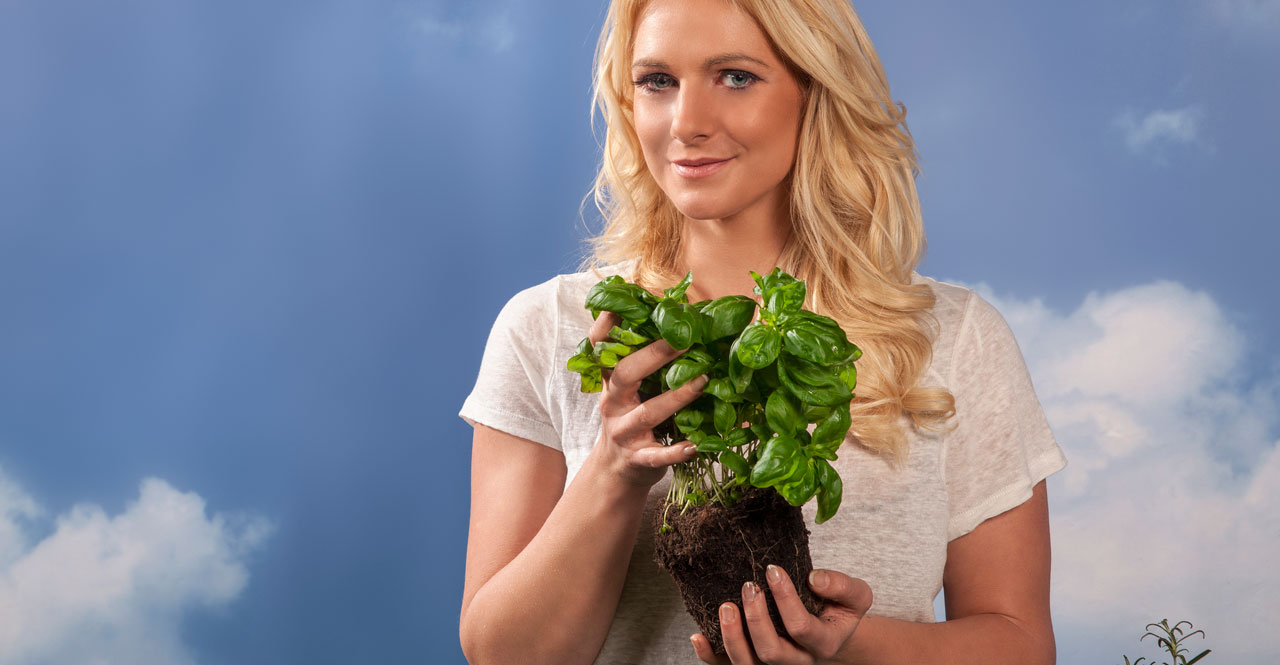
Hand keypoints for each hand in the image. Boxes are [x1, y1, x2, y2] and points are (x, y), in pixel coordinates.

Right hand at [588, 311, 706, 487]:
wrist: (617, 470)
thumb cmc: (632, 418)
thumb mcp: (629, 390)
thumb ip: (645, 360)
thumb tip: (679, 318)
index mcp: (610, 380)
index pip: (599, 347)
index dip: (606, 324)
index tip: (621, 302)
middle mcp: (613, 402)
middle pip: (626, 373)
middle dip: (655, 354)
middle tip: (685, 340)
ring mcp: (623, 432)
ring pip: (647, 412)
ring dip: (677, 396)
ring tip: (703, 381)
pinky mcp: (638, 459)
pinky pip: (657, 456)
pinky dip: (676, 452)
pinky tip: (695, 445)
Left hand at [691, 566, 872, 664]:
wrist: (831, 630)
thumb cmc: (838, 609)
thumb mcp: (855, 595)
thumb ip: (842, 585)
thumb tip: (813, 578)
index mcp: (822, 644)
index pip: (800, 627)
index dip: (784, 598)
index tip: (772, 569)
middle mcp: (797, 660)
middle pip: (771, 652)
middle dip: (756, 619)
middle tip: (748, 586)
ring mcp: (774, 664)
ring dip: (732, 637)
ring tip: (726, 605)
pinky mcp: (753, 662)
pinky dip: (710, 655)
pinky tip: (698, 635)